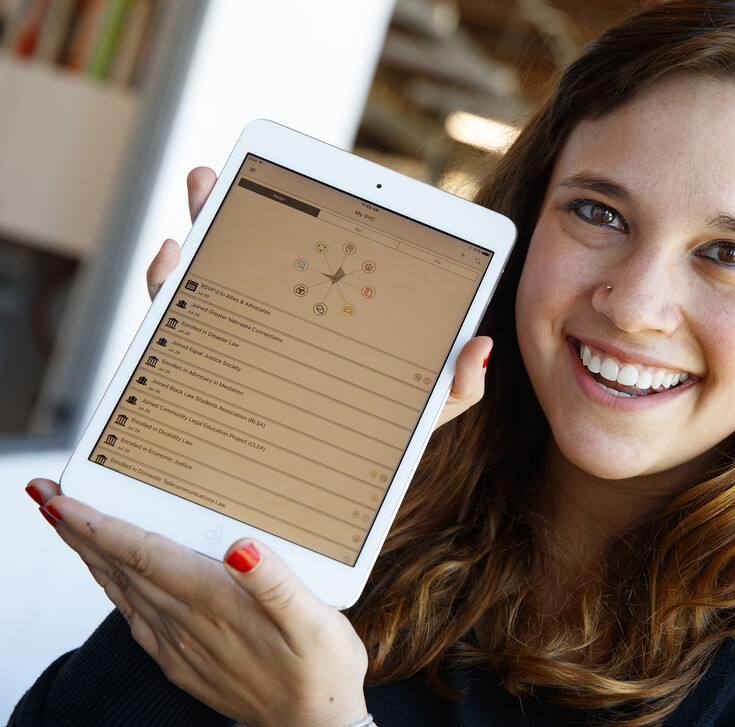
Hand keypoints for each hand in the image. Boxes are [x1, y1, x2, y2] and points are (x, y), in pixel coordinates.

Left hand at [27, 479, 368, 726]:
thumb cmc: (321, 671)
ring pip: (122, 592)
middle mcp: (189, 624)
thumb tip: (242, 548)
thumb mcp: (316, 623)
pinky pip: (136, 618)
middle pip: (121, 569)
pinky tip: (111, 580)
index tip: (63, 501)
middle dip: (81, 531)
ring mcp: (182, 645)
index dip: (100, 527)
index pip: (144, 556)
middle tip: (47, 496)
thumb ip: (277, 583)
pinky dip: (114, 590)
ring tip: (68, 526)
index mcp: (216, 604)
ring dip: (91, 557)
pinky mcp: (184, 661)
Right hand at [146, 167, 490, 428]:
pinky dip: (170, 281)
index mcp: (331, 318)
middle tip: (227, 172)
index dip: (312, 217)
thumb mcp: (418, 416)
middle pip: (254, 251)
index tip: (315, 182)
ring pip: (211, 271)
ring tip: (200, 187)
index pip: (318, 259)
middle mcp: (280, 316)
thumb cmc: (370, 444)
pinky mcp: (204, 361)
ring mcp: (240, 332)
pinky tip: (174, 258)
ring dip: (199, 222)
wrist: (318, 496)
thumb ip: (453, 387)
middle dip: (237, 204)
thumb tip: (480, 345)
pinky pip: (180, 317)